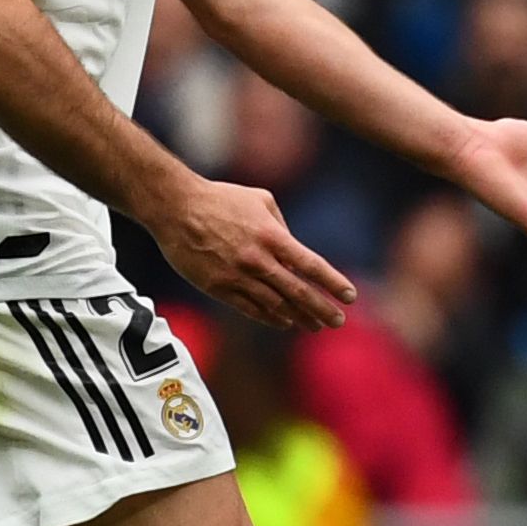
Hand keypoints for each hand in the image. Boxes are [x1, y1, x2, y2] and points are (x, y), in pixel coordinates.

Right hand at [160, 178, 356, 331]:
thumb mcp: (261, 201)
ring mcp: (236, 276)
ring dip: (298, 317)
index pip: (311, 266)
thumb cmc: (220, 199)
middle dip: (321, 308)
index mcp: (272, 237)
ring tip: (314, 326)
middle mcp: (258, 260)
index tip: (350, 296)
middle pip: (297, 291)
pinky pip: (248, 308)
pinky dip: (269, 317)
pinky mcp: (217, 287)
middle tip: (338, 321)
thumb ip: (282, 226)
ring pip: (274, 305)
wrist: (176, 208)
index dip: (333, 283)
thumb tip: (294, 250)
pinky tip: (284, 322)